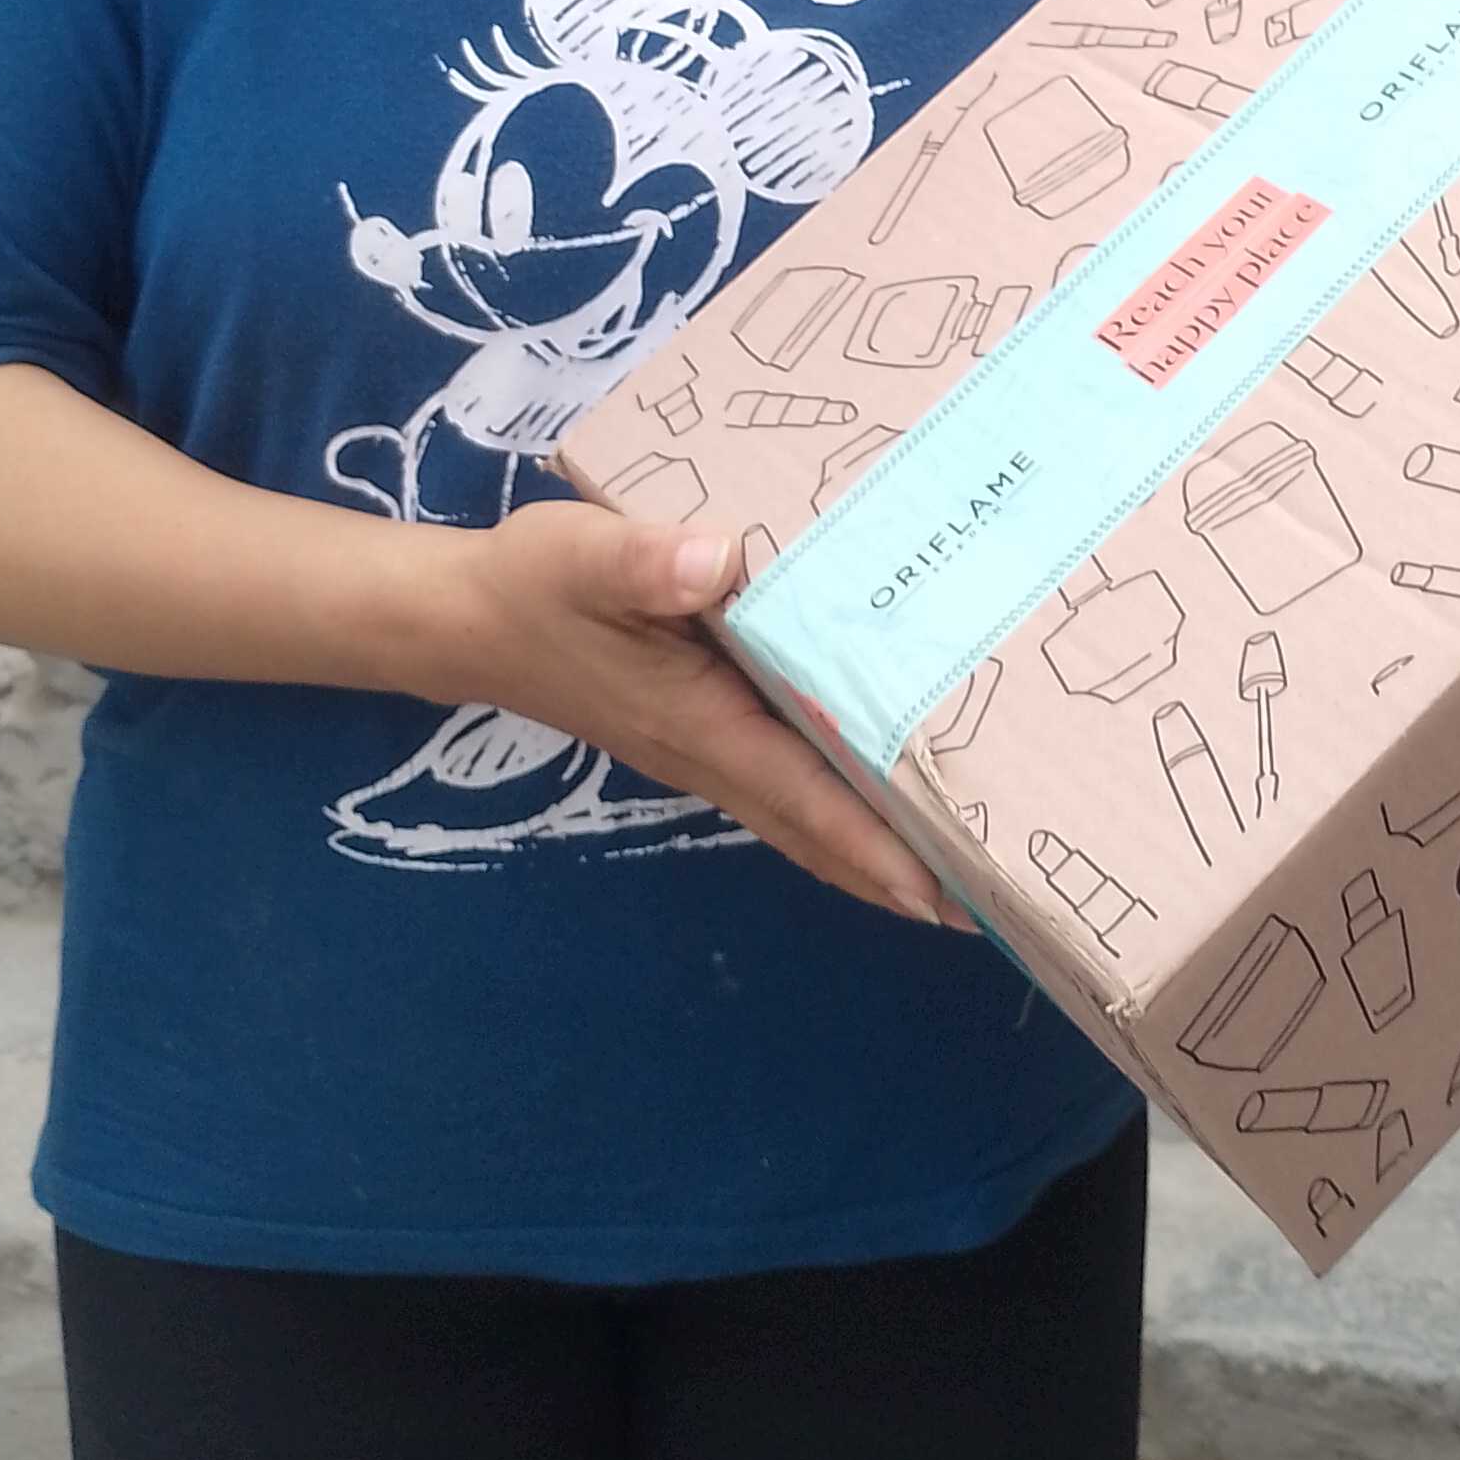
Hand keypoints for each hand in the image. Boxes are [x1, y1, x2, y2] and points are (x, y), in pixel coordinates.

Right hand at [416, 482, 954, 929]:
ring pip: (801, 817)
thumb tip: (720, 559)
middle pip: (816, 830)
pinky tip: (875, 794)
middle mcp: (709, 754)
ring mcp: (702, 751)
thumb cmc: (533, 585)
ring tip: (958, 868)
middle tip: (991, 903)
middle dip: (897, 871)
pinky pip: (783, 786)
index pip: (803, 794)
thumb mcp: (581, 556)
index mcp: (699, 722)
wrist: (468, 618)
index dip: (872, 845)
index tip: (942, 890)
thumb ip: (646, 559)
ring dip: (873, 851)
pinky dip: (835, 810)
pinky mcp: (696, 730)